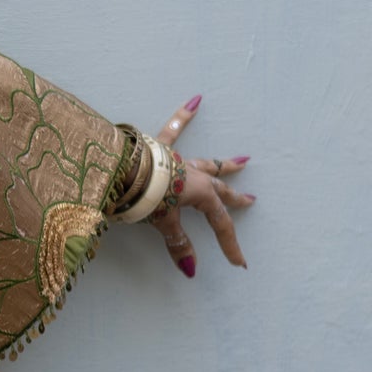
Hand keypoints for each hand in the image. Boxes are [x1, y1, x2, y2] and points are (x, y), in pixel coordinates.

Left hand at [148, 95, 254, 277]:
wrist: (120, 171)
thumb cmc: (143, 198)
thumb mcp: (163, 224)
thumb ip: (177, 244)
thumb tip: (191, 271)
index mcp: (199, 195)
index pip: (220, 224)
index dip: (229, 246)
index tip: (240, 263)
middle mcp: (193, 175)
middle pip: (219, 190)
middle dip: (234, 198)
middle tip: (250, 200)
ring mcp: (177, 159)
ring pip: (206, 162)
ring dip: (223, 164)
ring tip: (243, 160)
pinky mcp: (158, 147)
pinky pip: (173, 130)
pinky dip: (183, 116)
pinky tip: (195, 100)